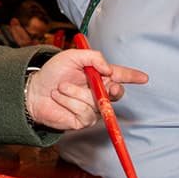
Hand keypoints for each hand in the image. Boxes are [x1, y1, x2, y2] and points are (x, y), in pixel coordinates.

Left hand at [25, 49, 147, 130]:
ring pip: (96, 102)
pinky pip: (84, 112)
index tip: (144, 78)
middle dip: (113, 90)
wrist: (34, 91)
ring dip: (76, 92)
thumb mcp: (72, 56)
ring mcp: (91, 108)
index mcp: (98, 75)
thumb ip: (93, 58)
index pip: (120, 75)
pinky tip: (59, 98)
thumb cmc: (52, 73)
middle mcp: (98, 92)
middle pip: (116, 94)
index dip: (133, 76)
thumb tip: (109, 70)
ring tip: (61, 88)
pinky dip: (69, 102)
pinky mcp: (82, 120)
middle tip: (107, 85)